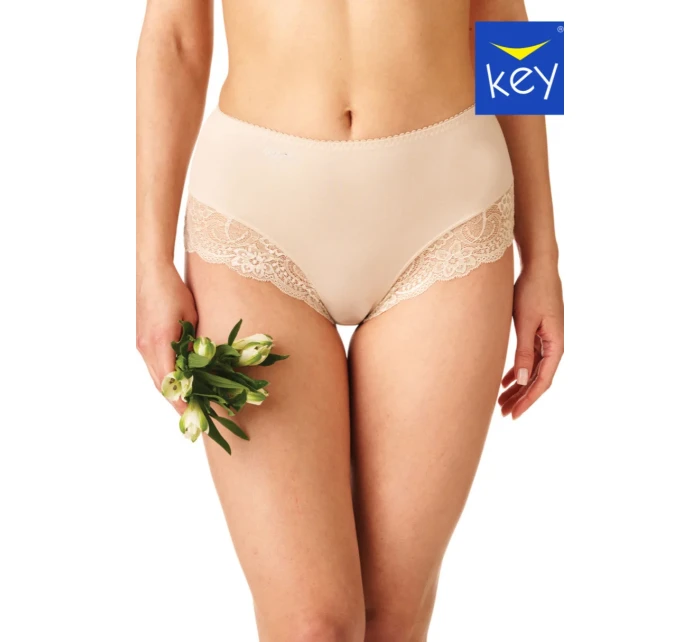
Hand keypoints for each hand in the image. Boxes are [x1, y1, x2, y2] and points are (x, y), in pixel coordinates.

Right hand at [137, 261, 197, 413]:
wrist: (152, 273)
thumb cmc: (176, 292)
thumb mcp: (191, 318)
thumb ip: (193, 343)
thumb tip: (201, 366)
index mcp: (160, 343)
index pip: (171, 380)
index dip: (181, 399)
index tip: (192, 413)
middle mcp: (147, 347)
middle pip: (161, 384)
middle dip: (176, 401)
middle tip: (192, 416)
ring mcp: (142, 345)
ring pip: (156, 377)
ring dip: (170, 391)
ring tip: (186, 404)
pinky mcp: (142, 341)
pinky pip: (154, 366)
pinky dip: (165, 378)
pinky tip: (176, 383)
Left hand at [499, 263, 563, 419]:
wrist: (538, 267)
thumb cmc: (532, 291)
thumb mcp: (525, 323)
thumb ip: (523, 352)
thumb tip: (523, 381)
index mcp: (555, 345)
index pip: (543, 381)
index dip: (528, 400)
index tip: (513, 415)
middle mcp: (554, 345)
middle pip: (538, 379)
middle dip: (521, 397)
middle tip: (503, 413)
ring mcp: (546, 339)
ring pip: (532, 371)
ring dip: (518, 386)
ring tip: (501, 401)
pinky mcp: (537, 333)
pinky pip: (529, 359)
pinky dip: (518, 371)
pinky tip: (505, 381)